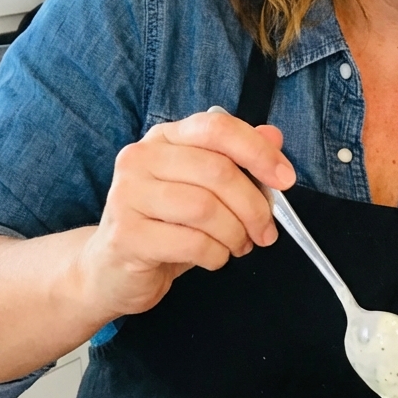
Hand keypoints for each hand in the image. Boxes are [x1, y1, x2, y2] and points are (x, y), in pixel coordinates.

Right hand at [76, 110, 295, 319]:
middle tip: (265, 232)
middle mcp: (140, 158)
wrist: (111, 270)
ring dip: (235, 234)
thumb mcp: (204, 190)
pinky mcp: (126, 235)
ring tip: (239, 246)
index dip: (258, 152)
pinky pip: (191, 243)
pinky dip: (215, 255)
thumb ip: (237, 160)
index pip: (217, 127)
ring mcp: (128, 195)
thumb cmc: (164, 227)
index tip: (286, 180)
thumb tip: (274, 137)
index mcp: (164, 138)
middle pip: (217, 171)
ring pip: (206, 209)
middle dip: (254, 206)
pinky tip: (214, 258)